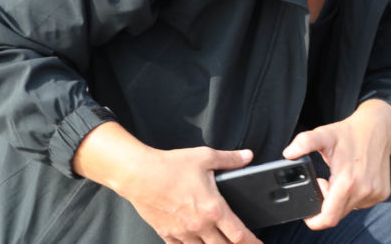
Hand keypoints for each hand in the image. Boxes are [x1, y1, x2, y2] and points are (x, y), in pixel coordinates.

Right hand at [73, 122, 260, 243]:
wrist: (138, 175)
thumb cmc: (170, 166)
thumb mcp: (205, 157)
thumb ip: (230, 159)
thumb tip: (247, 156)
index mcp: (213, 209)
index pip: (239, 234)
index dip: (252, 242)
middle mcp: (200, 225)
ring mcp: (182, 233)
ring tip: (220, 243)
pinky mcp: (167, 233)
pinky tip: (196, 243)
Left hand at [282, 100, 390, 228]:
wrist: (379, 127)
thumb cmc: (349, 133)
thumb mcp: (324, 134)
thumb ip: (304, 143)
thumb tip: (288, 153)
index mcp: (347, 182)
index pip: (328, 218)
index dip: (315, 218)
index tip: (310, 207)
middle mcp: (364, 191)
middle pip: (337, 214)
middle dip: (326, 203)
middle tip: (325, 181)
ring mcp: (375, 193)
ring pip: (349, 209)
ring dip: (340, 199)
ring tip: (340, 177)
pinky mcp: (382, 193)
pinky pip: (361, 203)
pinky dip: (354, 195)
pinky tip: (354, 178)